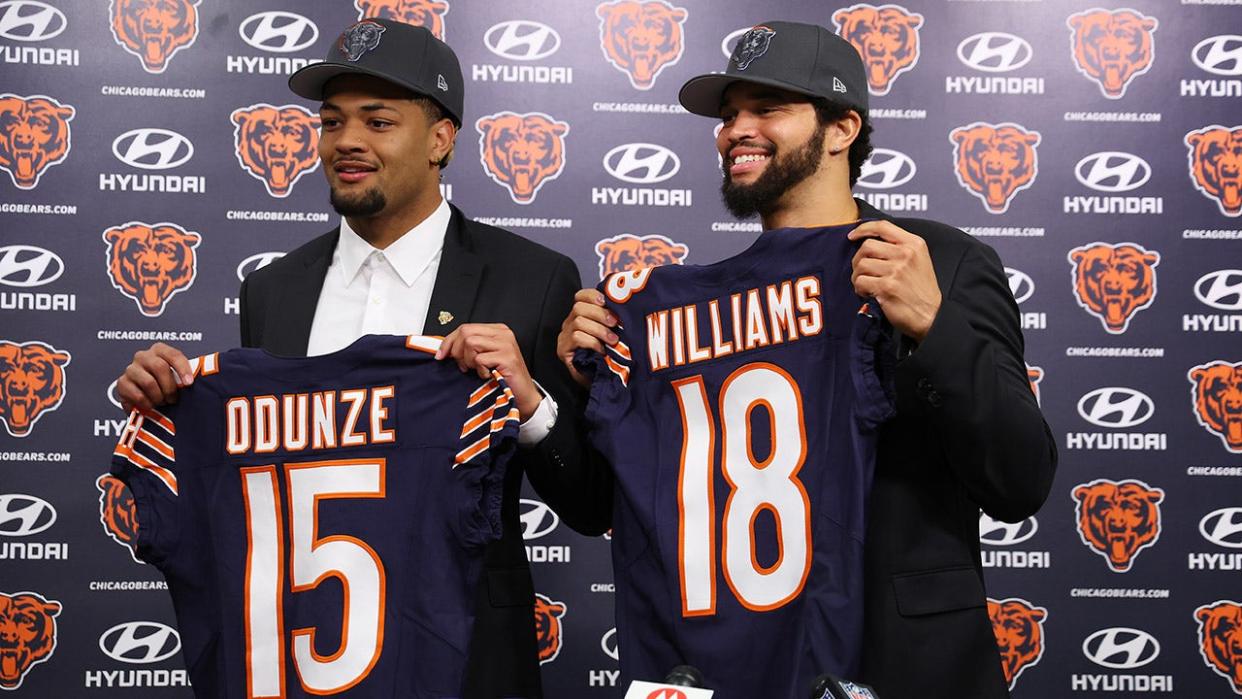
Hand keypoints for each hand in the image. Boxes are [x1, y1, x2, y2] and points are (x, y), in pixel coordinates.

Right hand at [117, 342, 192, 411]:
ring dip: (158, 396)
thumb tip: (203, 376)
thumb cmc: (166, 387)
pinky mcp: (122, 384)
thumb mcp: (178, 378)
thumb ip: (186, 375)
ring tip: (162, 402)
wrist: (147, 402)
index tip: (189, 384)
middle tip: (173, 399)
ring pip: (148, 382)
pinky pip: (137, 394)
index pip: (173, 355)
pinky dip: (147, 403)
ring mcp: (131, 369)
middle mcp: (143, 356)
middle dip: (170, 387)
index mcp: (159, 350)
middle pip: (160, 367)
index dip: (182, 369)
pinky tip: (150, 406)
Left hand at [436, 323, 540, 419]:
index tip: (441, 355)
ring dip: (469, 361)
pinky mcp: (507, 357)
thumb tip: (444, 348)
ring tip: (478, 370)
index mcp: (497, 330)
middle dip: (457, 351)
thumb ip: (469, 347)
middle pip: (466, 332)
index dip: (449, 341)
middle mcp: (503, 333)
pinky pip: (480, 359)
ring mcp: (506, 344)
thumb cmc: (502, 377)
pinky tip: (488, 375)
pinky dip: (479, 370)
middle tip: (464, 366)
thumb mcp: (483, 357)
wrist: (522, 395)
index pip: (465, 327)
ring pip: (471, 343)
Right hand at [556, 288, 618, 388]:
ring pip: (578, 322)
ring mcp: (565, 337)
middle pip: (579, 307)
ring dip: (599, 330)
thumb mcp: (613, 333)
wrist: (601, 381)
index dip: (593, 296)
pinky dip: (592, 342)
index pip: (581, 296)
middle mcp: (570, 323)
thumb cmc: (609, 357)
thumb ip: (613, 320)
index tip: (606, 301)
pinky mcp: (563, 350)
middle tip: (615, 323)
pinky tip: (601, 350)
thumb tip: (626, 306)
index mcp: (582, 316)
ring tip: (612, 339)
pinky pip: (576, 338)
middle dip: (600, 313)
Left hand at [847, 220, 941, 340]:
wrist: (932, 315)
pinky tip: (868, 293)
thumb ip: (899, 248)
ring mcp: (896, 270)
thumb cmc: (922, 290)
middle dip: (858, 259)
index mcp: (914, 244)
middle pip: (867, 246)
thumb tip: (869, 242)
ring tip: (866, 285)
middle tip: (862, 271)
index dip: (863, 229)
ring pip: (861, 264)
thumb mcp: (919, 260)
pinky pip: (860, 281)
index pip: (883, 226)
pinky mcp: (887, 287)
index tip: (852, 236)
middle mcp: (905, 254)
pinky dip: (859, 288)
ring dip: (857, 276)